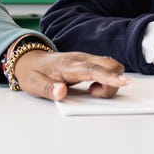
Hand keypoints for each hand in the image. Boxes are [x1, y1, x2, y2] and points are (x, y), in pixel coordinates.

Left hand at [12, 50, 129, 100]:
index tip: (124, 82)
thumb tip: (61, 92)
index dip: (109, 77)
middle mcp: (81, 59)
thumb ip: (48, 89)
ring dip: (110, 82)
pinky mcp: (89, 63)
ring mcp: (87, 60)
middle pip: (110, 64)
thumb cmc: (33, 73)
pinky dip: (107, 80)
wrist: (29, 60)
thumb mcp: (34, 85)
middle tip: (92, 94)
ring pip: (111, 66)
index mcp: (69, 65)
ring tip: (91, 92)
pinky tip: (93, 88)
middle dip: (113, 82)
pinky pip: (107, 69)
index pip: (93, 69)